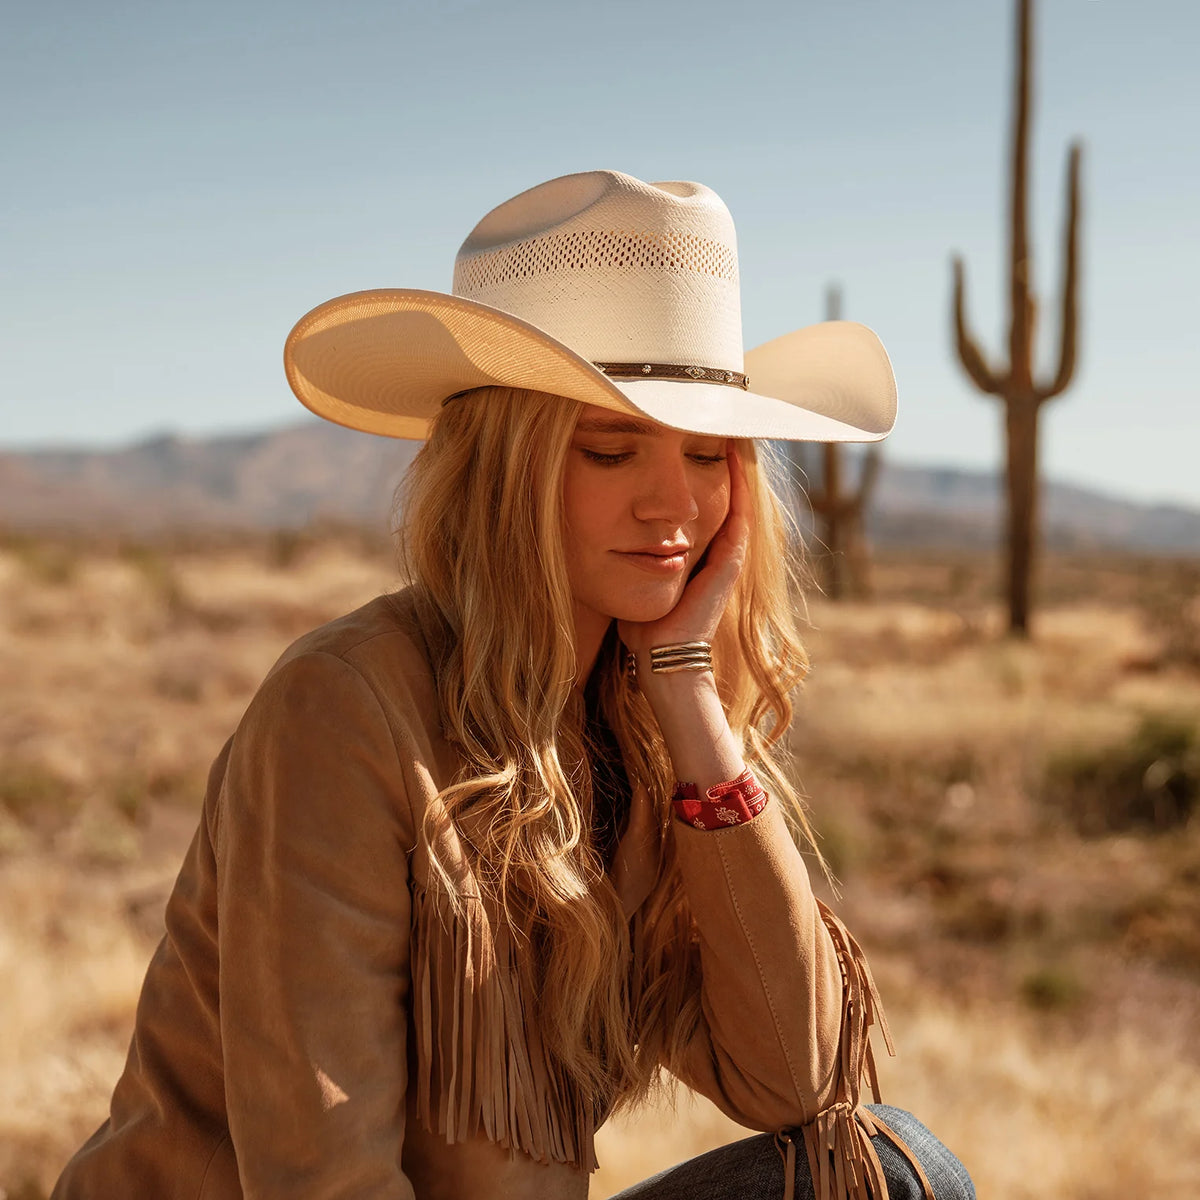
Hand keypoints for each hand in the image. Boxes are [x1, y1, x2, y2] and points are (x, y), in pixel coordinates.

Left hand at [617, 441, 750, 664]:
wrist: (659, 656)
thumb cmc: (637, 625)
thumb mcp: (628, 575)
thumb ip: (620, 552)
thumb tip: (589, 528)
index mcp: (691, 554)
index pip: (696, 503)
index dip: (693, 472)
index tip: (685, 439)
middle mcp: (713, 551)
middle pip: (717, 494)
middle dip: (714, 461)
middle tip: (713, 421)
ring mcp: (726, 556)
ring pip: (734, 497)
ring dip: (732, 464)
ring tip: (728, 426)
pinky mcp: (730, 562)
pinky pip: (740, 513)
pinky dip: (738, 483)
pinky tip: (733, 453)